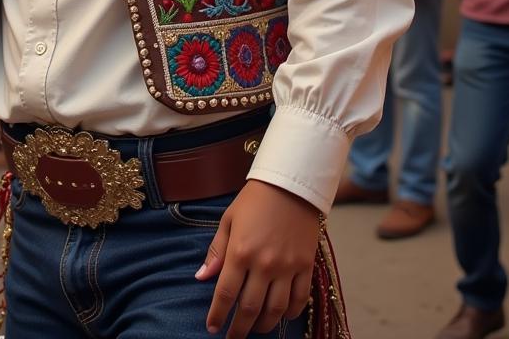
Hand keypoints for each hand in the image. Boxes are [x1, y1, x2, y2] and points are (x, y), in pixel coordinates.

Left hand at [195, 179, 318, 337]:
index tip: (212, 328)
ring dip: (263, 325)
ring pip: (275, 310)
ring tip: (254, 328)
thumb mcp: (229, 220)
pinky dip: (290, 314)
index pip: (225, 294)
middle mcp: (264, 264)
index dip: (217, 314)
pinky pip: (299, 300)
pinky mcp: (306, 266)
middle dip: (238, 329)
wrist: (290, 184)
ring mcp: (287, 267)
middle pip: (249, 309)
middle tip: (232, 337)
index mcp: (240, 251)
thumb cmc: (254, 200)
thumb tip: (202, 278)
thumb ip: (217, 251)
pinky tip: (281, 316)